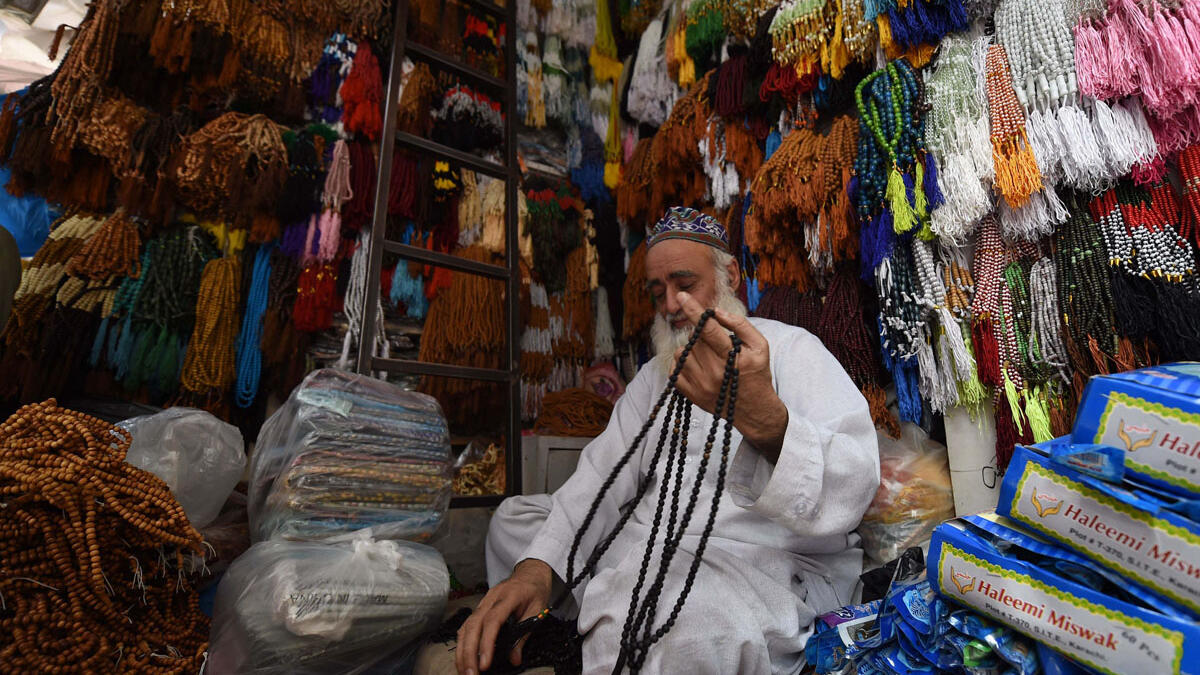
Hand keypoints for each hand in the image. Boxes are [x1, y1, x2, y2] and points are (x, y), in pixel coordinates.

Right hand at [456, 559, 552, 674]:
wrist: (530, 572)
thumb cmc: (535, 590)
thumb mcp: (538, 611)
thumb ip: (524, 634)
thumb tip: (514, 659)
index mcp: (509, 596)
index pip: (493, 621)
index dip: (486, 643)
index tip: (485, 663)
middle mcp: (491, 598)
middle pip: (474, 625)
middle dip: (469, 652)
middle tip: (471, 673)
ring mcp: (483, 602)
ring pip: (466, 626)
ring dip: (462, 650)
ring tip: (464, 671)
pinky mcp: (479, 608)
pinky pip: (466, 626)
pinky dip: (462, 643)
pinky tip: (462, 657)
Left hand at [671, 292, 787, 460]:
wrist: (754, 411)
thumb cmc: (757, 374)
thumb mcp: (760, 346)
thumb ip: (740, 325)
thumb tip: (716, 312)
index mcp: (731, 359)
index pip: (709, 329)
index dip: (694, 310)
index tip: (681, 295)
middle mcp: (713, 373)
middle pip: (695, 339)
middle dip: (702, 335)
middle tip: (715, 344)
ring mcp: (700, 386)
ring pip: (682, 352)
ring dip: (692, 349)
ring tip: (708, 357)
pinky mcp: (690, 395)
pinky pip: (674, 370)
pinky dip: (683, 363)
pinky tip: (697, 366)